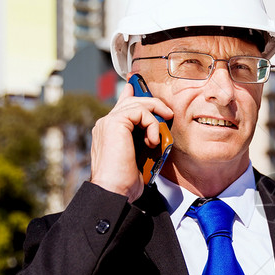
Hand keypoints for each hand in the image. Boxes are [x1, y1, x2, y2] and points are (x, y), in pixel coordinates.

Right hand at [90, 81, 174, 201]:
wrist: (113, 189)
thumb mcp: (138, 156)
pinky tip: (152, 140)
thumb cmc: (126, 180)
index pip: (122, 105)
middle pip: (132, 100)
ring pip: (138, 104)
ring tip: (160, 133)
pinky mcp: (115, 123)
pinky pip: (140, 112)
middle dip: (153, 104)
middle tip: (168, 114)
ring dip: (155, 116)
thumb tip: (156, 135)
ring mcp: (108, 122)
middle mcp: (106, 123)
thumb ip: (142, 141)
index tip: (138, 85)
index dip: (131, 93)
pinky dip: (152, 125)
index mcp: (109, 130)